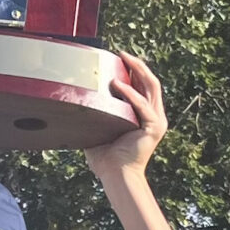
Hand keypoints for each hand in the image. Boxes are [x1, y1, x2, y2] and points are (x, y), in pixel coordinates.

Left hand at [84, 52, 167, 180]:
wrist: (116, 176)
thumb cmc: (106, 157)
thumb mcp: (99, 128)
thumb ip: (95, 113)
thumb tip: (73, 100)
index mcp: (145, 116)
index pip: (144, 87)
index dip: (135, 70)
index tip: (120, 58)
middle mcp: (155, 117)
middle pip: (151, 82)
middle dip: (138, 65)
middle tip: (122, 54)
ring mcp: (156, 122)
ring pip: (151, 87)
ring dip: (137, 71)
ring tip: (123, 59)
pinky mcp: (153, 128)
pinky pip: (142, 106)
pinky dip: (130, 93)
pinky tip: (116, 85)